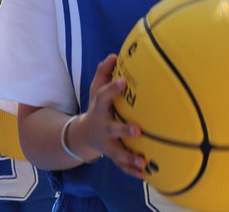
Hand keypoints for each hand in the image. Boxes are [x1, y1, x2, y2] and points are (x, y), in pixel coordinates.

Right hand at [71, 54, 144, 176]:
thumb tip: (113, 55)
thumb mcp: (95, 90)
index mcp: (99, 108)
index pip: (103, 96)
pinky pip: (121, 165)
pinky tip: (145, 174)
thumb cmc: (97, 108)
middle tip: (138, 130)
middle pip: (112, 129)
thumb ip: (103, 73)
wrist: (83, 136)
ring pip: (117, 152)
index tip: (124, 81)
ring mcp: (106, 143)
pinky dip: (132, 170)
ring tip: (143, 162)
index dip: (112, 88)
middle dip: (124, 130)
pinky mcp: (112, 155)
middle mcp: (102, 127)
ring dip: (129, 157)